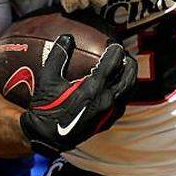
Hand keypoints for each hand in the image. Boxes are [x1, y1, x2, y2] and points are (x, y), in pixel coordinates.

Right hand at [19, 34, 137, 154]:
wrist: (46, 139)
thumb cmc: (45, 109)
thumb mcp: (47, 80)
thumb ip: (58, 56)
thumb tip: (66, 37)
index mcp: (93, 89)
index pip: (114, 62)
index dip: (115, 49)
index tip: (113, 42)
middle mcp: (106, 100)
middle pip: (128, 75)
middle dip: (128, 61)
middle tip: (123, 53)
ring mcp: (109, 113)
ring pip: (129, 90)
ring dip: (129, 76)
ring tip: (124, 67)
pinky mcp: (108, 122)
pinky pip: (123, 103)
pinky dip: (124, 91)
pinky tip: (117, 87)